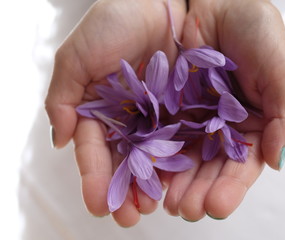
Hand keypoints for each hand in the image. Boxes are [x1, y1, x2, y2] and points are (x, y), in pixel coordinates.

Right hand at [45, 0, 186, 226]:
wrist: (158, 1)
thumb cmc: (116, 21)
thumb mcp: (78, 56)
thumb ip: (63, 97)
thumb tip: (61, 140)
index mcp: (101, 110)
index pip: (95, 151)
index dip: (94, 178)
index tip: (97, 205)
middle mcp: (128, 118)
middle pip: (125, 162)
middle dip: (125, 191)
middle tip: (130, 217)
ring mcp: (157, 116)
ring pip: (153, 158)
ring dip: (151, 185)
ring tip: (153, 207)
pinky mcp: (184, 110)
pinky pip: (181, 139)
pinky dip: (178, 162)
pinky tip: (178, 182)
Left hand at [163, 0, 284, 220]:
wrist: (215, 0)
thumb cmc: (252, 28)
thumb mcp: (278, 68)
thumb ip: (284, 114)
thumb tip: (276, 159)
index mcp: (249, 123)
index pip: (241, 165)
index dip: (230, 187)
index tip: (217, 206)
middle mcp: (219, 127)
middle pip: (208, 168)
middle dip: (198, 191)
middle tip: (186, 210)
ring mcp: (190, 117)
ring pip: (181, 157)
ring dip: (173, 182)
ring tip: (164, 203)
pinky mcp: (165, 105)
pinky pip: (157, 133)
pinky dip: (151, 155)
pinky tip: (146, 175)